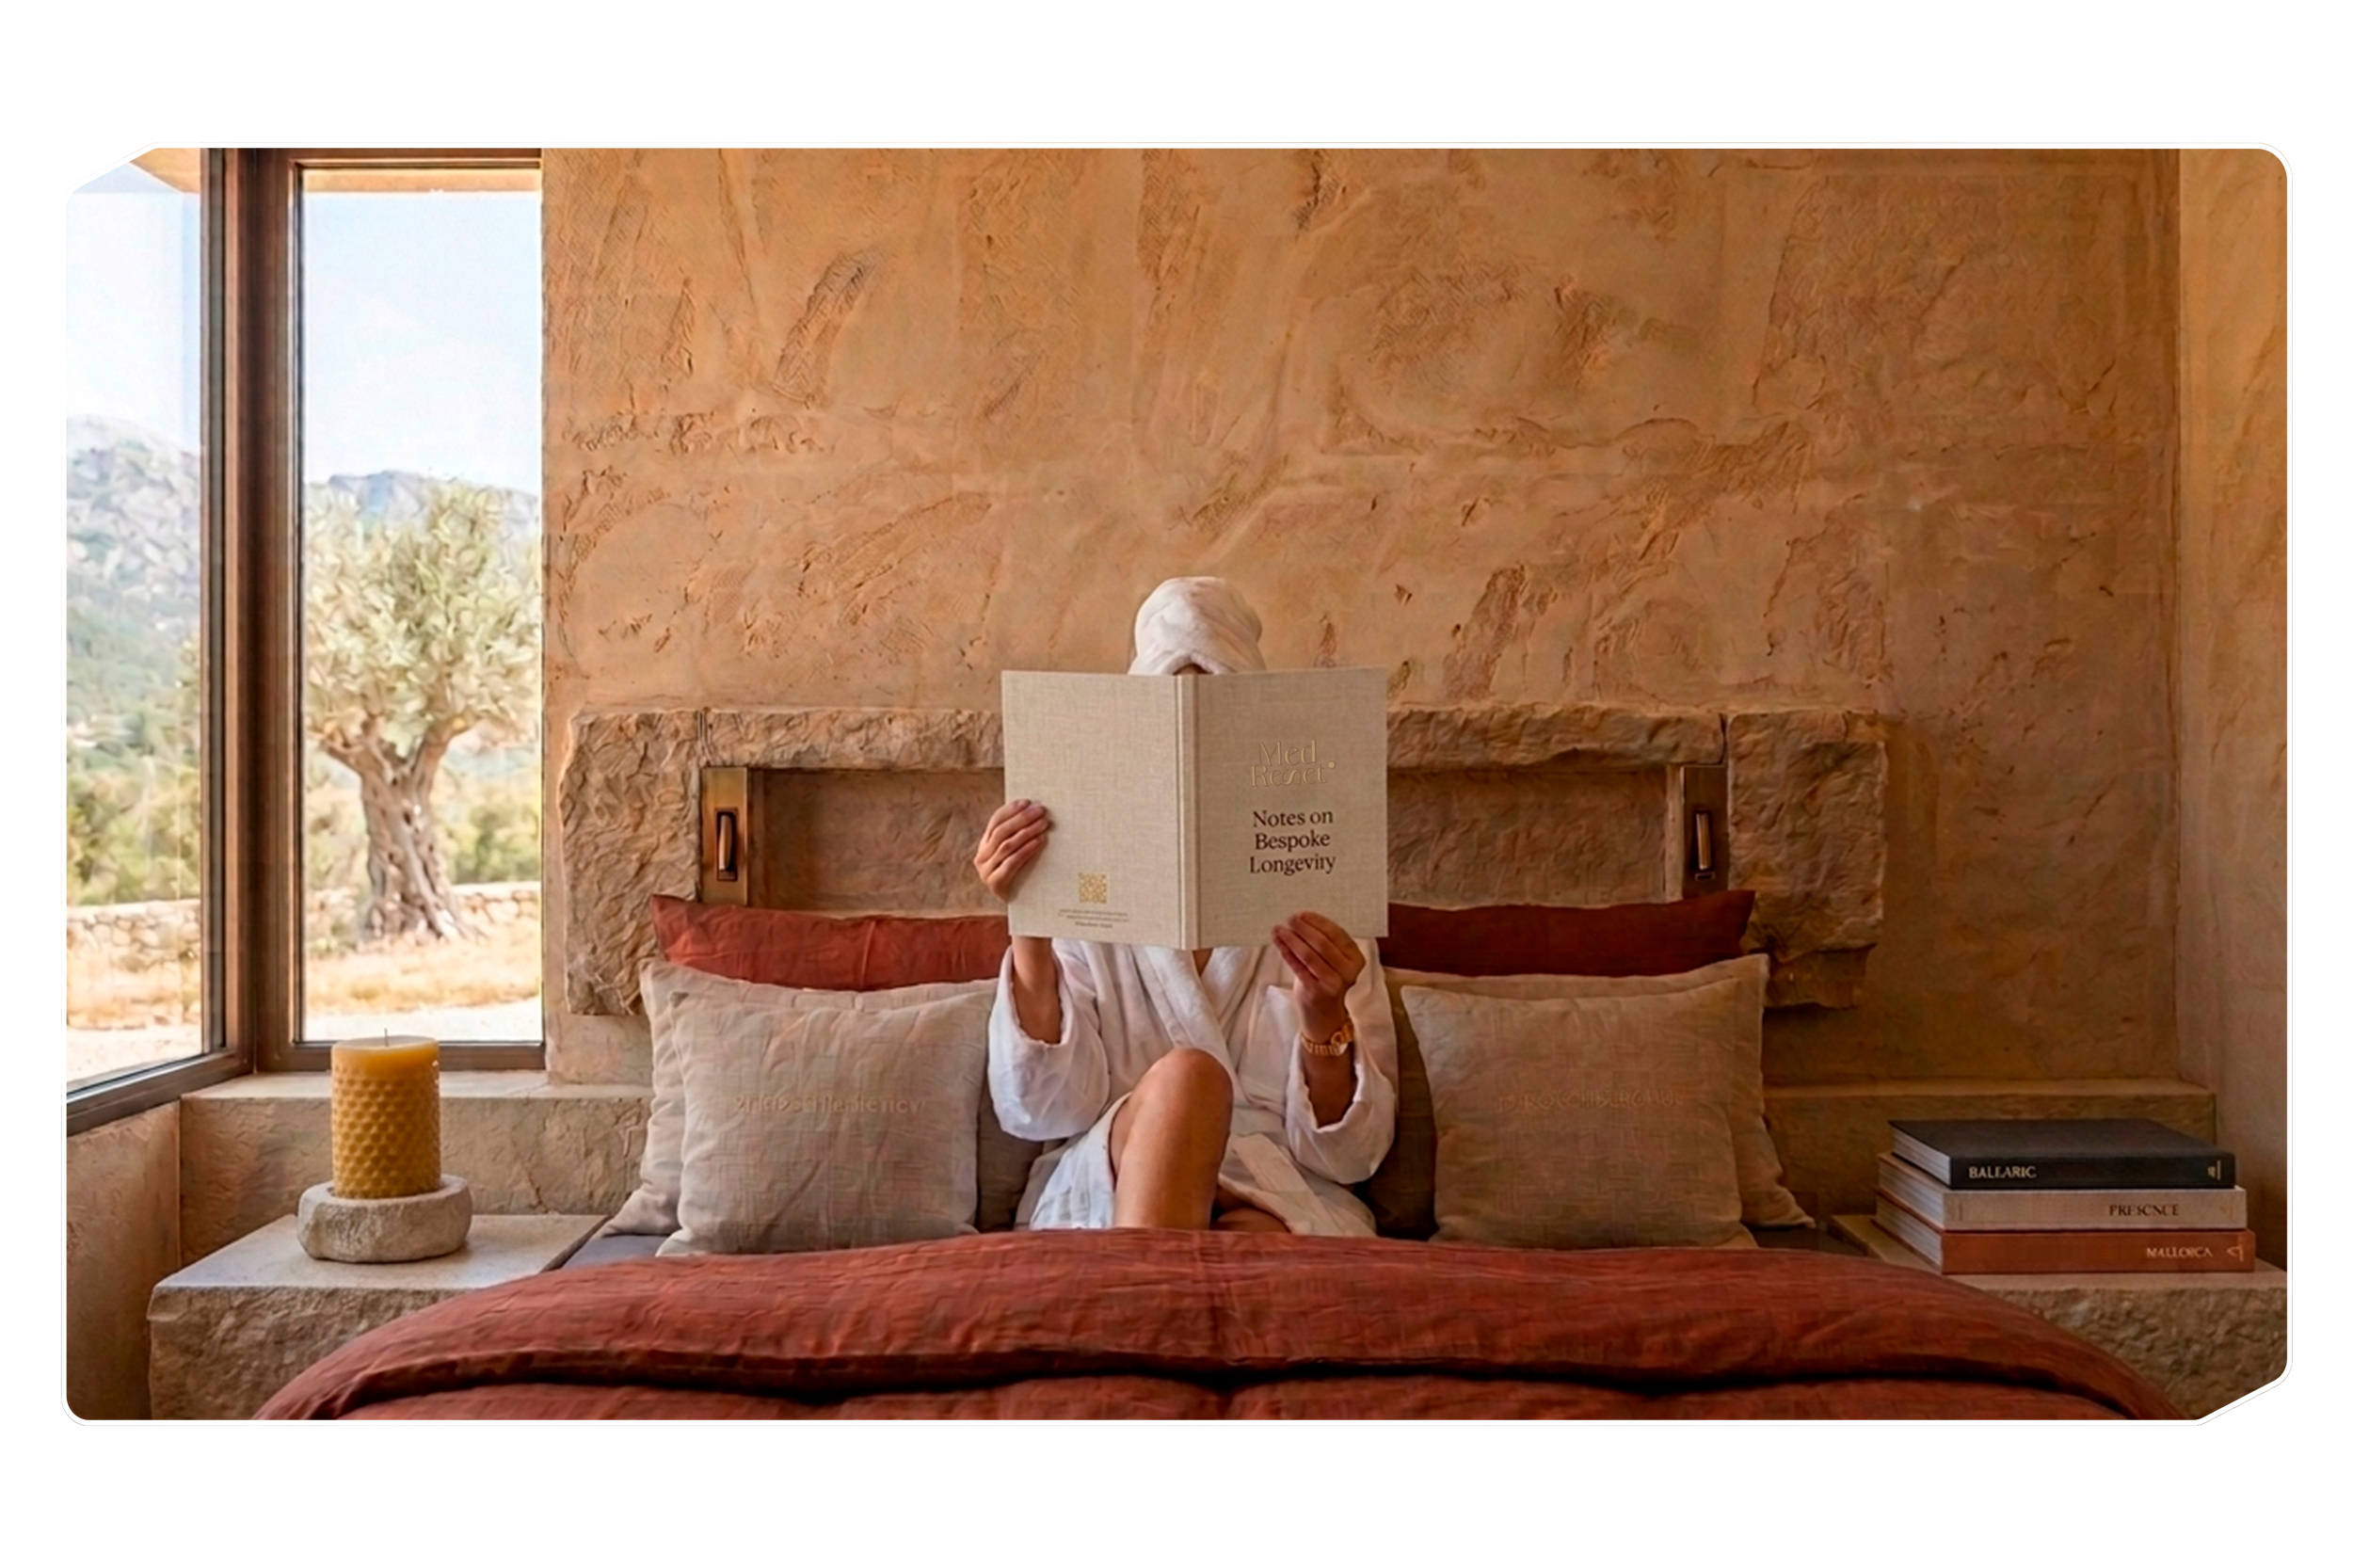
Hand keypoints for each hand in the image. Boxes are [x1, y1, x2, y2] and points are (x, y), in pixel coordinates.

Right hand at [975, 800, 1050, 903]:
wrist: (1023, 908)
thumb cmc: (1023, 875)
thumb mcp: (1017, 853)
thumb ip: (1019, 835)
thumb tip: (1035, 810)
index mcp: (984, 845)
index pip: (995, 821)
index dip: (1011, 810)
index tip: (1028, 802)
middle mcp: (981, 857)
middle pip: (1001, 832)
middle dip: (1022, 819)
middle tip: (1040, 811)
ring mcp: (986, 871)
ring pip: (1006, 846)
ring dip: (1026, 832)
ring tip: (1043, 824)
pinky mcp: (996, 884)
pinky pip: (1011, 862)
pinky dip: (1026, 850)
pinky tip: (1039, 842)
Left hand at [1272, 912, 1363, 1035]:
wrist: (1324, 1015)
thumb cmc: (1327, 981)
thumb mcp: (1335, 962)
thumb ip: (1326, 943)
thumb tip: (1303, 919)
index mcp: (1356, 959)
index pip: (1337, 934)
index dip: (1319, 922)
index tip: (1303, 914)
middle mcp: (1348, 971)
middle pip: (1322, 943)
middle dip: (1304, 928)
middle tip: (1290, 919)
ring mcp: (1332, 983)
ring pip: (1308, 954)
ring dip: (1292, 939)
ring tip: (1279, 929)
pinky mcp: (1315, 991)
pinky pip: (1297, 967)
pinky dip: (1286, 952)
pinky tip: (1278, 942)